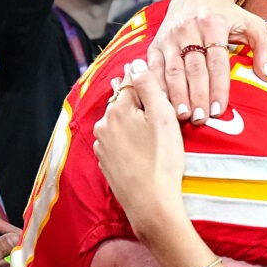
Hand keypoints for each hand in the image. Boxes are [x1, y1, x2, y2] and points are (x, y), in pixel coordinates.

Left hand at [93, 59, 185, 237]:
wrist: (151, 204)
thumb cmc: (163, 159)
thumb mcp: (163, 116)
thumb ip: (149, 86)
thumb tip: (136, 63)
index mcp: (117, 109)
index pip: (132, 82)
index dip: (149, 83)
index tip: (160, 89)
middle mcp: (104, 125)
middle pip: (124, 103)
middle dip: (140, 104)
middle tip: (161, 113)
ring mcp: (102, 146)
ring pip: (120, 123)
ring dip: (134, 123)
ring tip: (154, 133)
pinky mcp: (106, 163)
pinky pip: (118, 142)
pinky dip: (130, 141)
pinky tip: (144, 150)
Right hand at [147, 0, 266, 122]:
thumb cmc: (229, 14)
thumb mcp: (252, 23)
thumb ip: (265, 48)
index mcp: (214, 24)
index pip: (217, 61)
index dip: (218, 87)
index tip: (219, 109)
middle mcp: (189, 29)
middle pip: (193, 68)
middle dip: (197, 96)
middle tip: (201, 119)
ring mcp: (170, 37)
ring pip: (172, 70)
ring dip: (177, 95)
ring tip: (183, 117)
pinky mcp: (156, 43)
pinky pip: (154, 68)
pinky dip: (157, 88)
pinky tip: (162, 105)